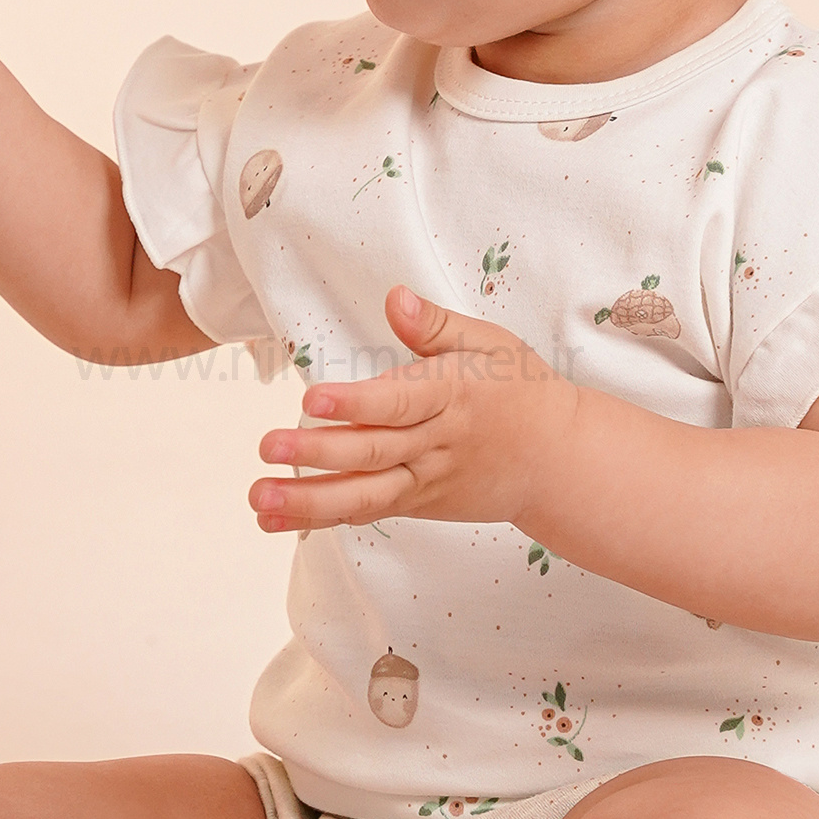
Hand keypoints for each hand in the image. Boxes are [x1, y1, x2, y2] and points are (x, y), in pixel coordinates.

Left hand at [249, 285, 579, 532]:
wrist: (558, 460)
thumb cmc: (520, 390)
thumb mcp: (490, 344)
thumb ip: (435, 325)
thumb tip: (394, 298)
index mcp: (453, 395)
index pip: (399, 402)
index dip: (355, 403)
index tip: (312, 399)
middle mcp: (436, 443)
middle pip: (372, 451)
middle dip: (316, 454)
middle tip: (267, 448)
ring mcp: (426, 480)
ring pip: (365, 494)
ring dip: (310, 500)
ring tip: (259, 498)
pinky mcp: (419, 503)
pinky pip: (368, 511)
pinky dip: (323, 518)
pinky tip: (276, 520)